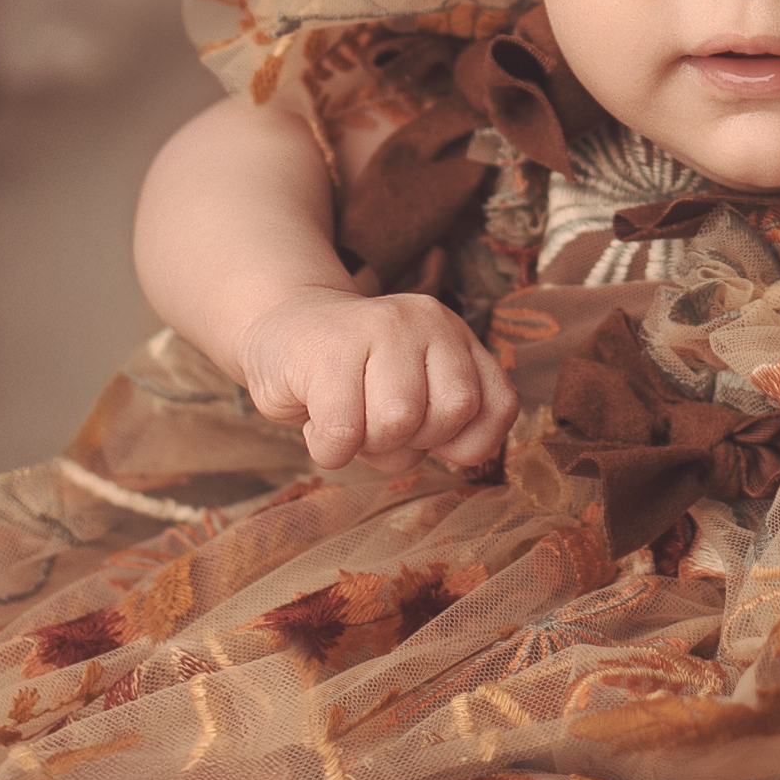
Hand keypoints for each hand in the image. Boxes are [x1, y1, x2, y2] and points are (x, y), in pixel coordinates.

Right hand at [234, 286, 506, 475]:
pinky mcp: (328, 348)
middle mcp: (428, 322)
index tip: (424, 437)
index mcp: (457, 337)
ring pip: (398, 422)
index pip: (499, 407)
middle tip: (375, 424)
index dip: (463, 444)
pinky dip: (328, 449)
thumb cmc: (354, 381)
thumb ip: (449, 422)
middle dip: (412, 443)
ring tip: (346, 419)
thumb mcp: (417, 394)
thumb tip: (461, 456)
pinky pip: (342, 432)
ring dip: (367, 446)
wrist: (280, 330)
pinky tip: (316, 422)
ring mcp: (379, 326)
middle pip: (451, 414)